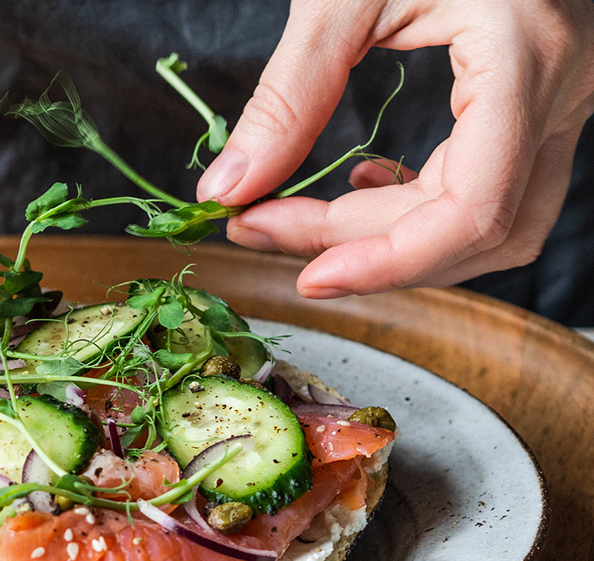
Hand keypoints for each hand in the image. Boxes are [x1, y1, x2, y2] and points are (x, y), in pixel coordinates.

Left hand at [195, 0, 593, 297]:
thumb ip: (287, 94)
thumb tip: (229, 188)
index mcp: (527, 57)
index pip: (474, 211)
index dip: (387, 263)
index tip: (305, 274)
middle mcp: (564, 90)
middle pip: (477, 231)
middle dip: (364, 247)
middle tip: (265, 226)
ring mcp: (563, 97)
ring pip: (494, 222)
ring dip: (394, 237)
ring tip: (304, 215)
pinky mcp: (542, 98)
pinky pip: (494, 186)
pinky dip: (422, 204)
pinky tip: (365, 182)